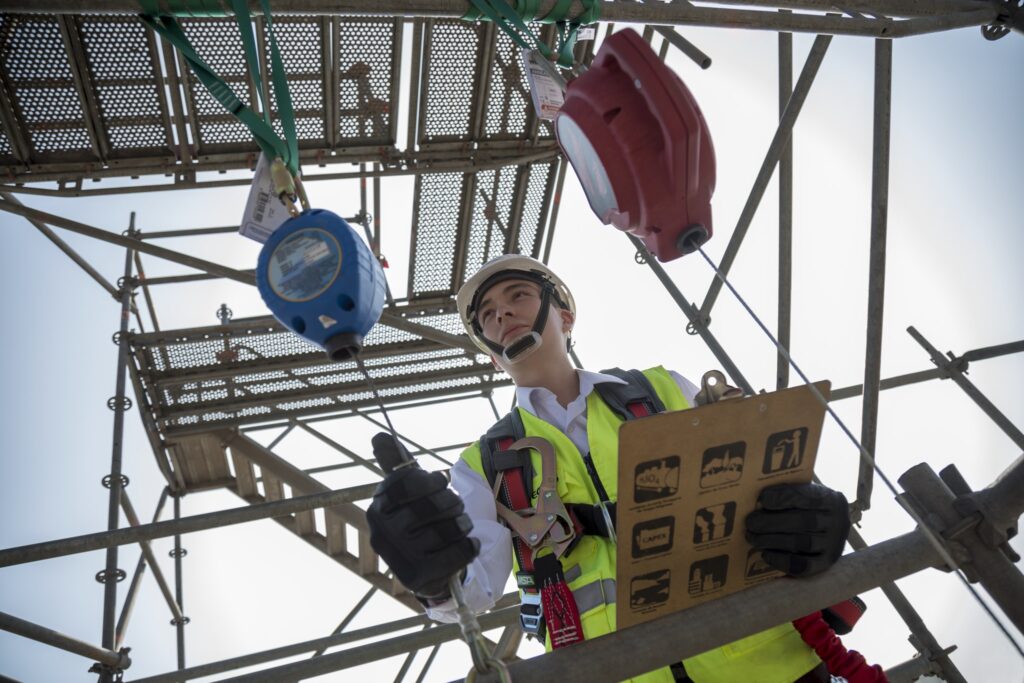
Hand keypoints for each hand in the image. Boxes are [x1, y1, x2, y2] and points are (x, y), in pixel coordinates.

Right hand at [366, 438, 479, 598]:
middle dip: (452, 502)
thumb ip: (395, 463)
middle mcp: (381, 534)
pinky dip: (470, 546)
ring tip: (463, 525)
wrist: (424, 570)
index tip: (440, 483)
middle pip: (431, 505)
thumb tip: (378, 434)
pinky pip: (457, 552)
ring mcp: (398, 558)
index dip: (432, 480)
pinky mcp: (418, 577)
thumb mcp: (405, 491)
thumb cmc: (417, 521)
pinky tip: (469, 545)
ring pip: (447, 529)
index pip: (407, 481)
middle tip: (456, 507)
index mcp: (377, 508)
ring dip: (463, 524)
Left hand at [745, 482, 849, 576]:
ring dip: (773, 541)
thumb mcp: (806, 493)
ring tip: (753, 538)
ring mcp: (833, 545)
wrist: (835, 527)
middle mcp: (837, 522)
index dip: (783, 498)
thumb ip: (787, 493)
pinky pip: (804, 566)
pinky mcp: (826, 563)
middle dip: (772, 522)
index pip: (807, 497)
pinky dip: (782, 561)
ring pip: (802, 543)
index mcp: (830, 499)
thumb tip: (757, 500)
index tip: (762, 500)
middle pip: (804, 521)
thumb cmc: (811, 506)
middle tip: (750, 523)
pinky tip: (766, 555)